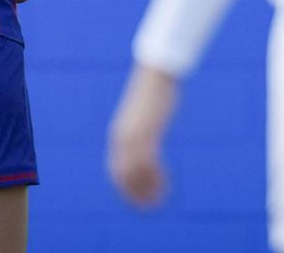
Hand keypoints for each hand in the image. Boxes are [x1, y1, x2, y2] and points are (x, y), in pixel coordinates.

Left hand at [107, 64, 177, 207]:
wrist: (156, 75)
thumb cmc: (152, 94)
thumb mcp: (143, 116)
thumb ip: (141, 130)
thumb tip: (145, 139)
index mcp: (119, 135)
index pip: (115, 170)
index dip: (125, 188)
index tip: (137, 200)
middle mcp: (122, 138)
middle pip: (121, 176)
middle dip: (133, 195)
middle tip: (148, 208)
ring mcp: (134, 136)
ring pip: (136, 173)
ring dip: (148, 191)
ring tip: (159, 203)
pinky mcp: (148, 133)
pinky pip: (150, 164)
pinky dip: (157, 180)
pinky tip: (167, 187)